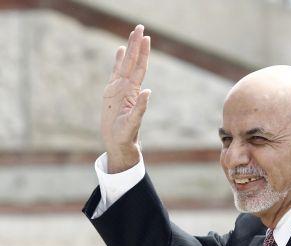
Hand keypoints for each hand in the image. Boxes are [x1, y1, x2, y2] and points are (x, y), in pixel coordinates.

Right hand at [101, 24, 150, 172]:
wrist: (119, 142)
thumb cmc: (127, 135)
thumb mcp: (133, 122)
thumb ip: (140, 108)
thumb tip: (148, 92)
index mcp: (133, 91)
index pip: (139, 67)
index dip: (142, 52)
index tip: (146, 37)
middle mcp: (128, 87)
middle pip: (133, 61)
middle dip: (136, 45)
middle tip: (140, 27)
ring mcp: (119, 88)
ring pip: (124, 64)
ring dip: (129, 49)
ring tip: (133, 34)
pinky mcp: (111, 92)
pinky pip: (115, 72)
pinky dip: (117, 60)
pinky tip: (120, 50)